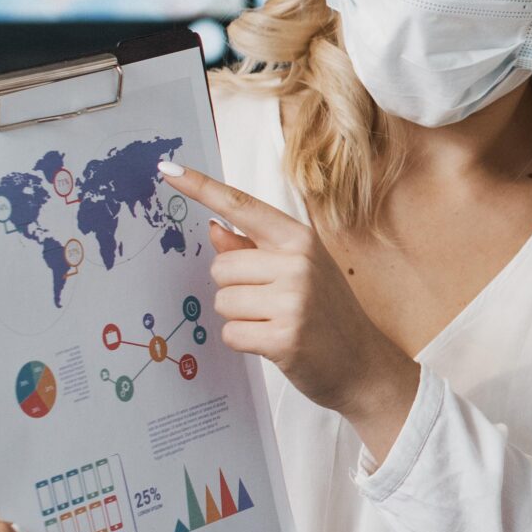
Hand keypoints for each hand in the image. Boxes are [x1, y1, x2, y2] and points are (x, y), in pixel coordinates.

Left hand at [157, 160, 420, 453]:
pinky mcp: (284, 336)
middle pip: (221, 266)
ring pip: (222, 301)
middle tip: (270, 303)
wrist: (363, 362)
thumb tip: (214, 228)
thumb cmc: (327, 313)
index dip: (202, 187)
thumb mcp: (298, 270)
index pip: (242, 207)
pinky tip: (273, 342)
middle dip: (234, 288)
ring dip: (239, 317)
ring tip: (274, 322)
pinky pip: (231, 332)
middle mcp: (298, 263)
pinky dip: (245, 341)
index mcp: (300, 239)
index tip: (168, 169)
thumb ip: (254, 248)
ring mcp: (293, 300)